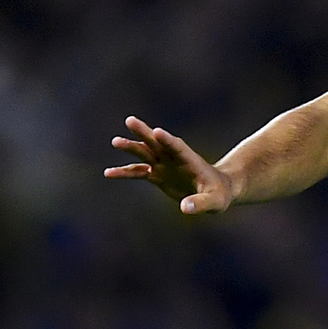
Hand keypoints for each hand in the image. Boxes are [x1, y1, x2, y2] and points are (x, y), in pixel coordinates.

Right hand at [104, 116, 233, 213]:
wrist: (216, 191)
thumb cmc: (219, 194)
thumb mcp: (214, 201)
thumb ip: (200, 203)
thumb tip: (184, 208)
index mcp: (190, 160)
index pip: (178, 147)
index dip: (168, 140)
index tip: (157, 131)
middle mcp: (174, 158)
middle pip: (157, 142)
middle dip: (144, 132)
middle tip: (130, 120)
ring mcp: (164, 165)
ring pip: (144, 153)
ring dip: (131, 147)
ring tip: (115, 141)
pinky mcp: (157, 175)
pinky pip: (137, 172)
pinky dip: (124, 172)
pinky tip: (108, 173)